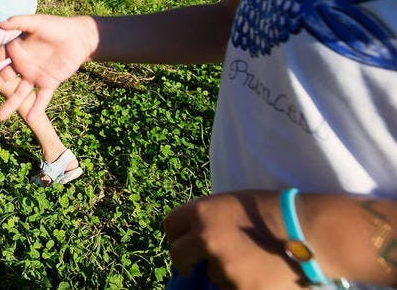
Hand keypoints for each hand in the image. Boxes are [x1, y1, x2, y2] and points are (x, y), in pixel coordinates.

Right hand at [0, 14, 96, 121]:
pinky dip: (37, 108)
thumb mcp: (36, 22)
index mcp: (17, 49)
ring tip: (0, 117)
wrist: (79, 38)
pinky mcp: (49, 82)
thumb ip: (18, 22)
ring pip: (20, 93)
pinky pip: (42, 98)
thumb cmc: (56, 26)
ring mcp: (35, 75)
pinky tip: (30, 118)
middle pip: (3, 77)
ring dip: (11, 105)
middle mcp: (23, 64)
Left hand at [163, 191, 303, 288]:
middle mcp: (206, 238)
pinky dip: (240, 286)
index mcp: (203, 212)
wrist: (314, 233)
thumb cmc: (278, 212)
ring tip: (253, 263)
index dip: (178, 235)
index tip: (185, 243)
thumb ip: (210, 219)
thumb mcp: (235, 203)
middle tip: (195, 265)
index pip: (170, 225)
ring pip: (210, 274)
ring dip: (224, 272)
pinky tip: (259, 277)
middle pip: (178, 254)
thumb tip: (194, 239)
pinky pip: (228, 288)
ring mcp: (222, 267)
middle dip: (186, 260)